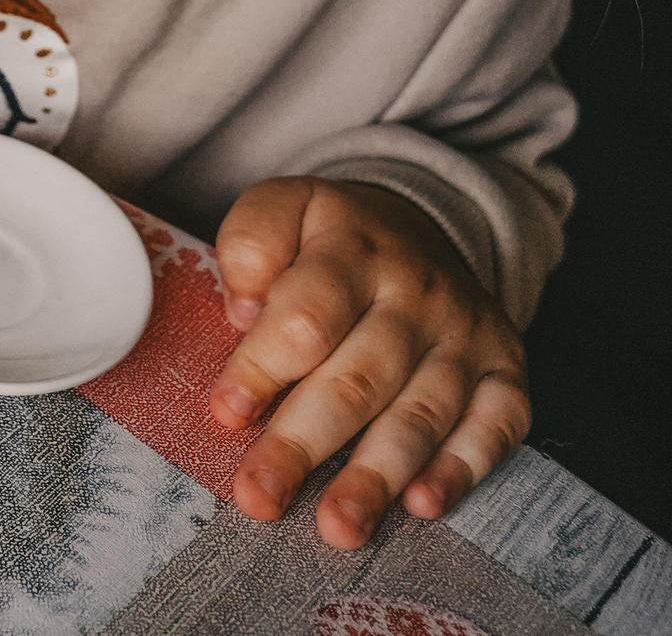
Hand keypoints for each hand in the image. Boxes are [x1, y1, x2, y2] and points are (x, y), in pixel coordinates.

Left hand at [210, 177, 527, 547]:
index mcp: (352, 248)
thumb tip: (243, 311)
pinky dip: (461, 468)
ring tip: (338, 525)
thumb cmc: (333, 236)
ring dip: (376, 475)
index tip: (229, 413)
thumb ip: (252, 245)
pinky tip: (424, 504)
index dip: (265, 368)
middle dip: (305, 443)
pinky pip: (495, 425)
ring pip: (420, 413)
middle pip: (358, 378)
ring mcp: (464, 335)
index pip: (308, 317)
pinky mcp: (505, 369)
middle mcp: (416, 293)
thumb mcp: (283, 208)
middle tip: (262, 496)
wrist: (422, 225)